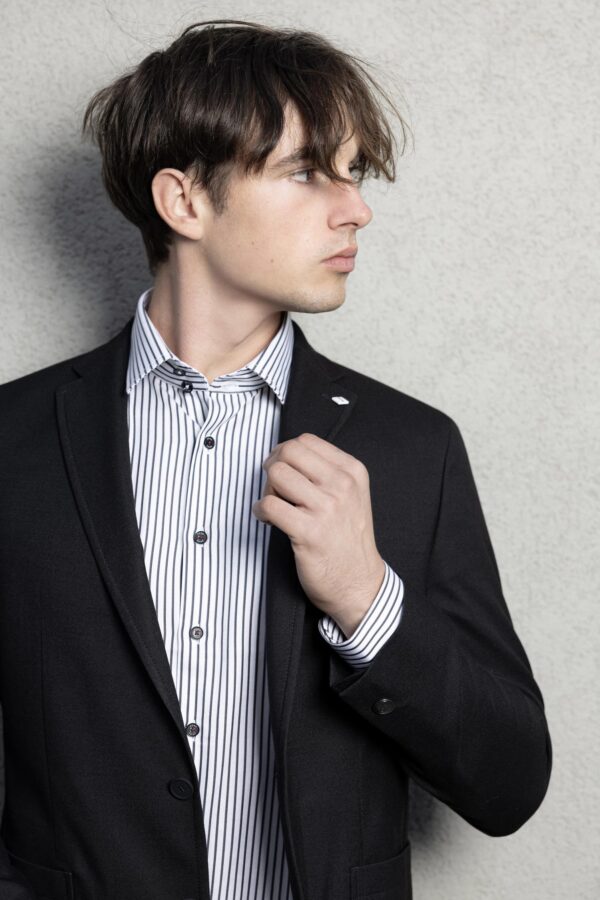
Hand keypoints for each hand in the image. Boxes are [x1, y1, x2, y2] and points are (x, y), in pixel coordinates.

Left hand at [252, 432, 385, 635]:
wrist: (359, 583)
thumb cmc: (348, 539)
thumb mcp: (351, 495)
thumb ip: (326, 472)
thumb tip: (284, 454)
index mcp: (352, 472)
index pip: (306, 441)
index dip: (285, 452)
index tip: (282, 470)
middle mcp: (342, 486)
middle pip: (289, 452)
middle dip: (272, 466)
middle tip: (274, 487)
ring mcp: (327, 508)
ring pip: (277, 475)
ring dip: (266, 490)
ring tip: (274, 506)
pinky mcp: (308, 532)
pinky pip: (269, 505)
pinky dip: (260, 511)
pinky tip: (267, 520)